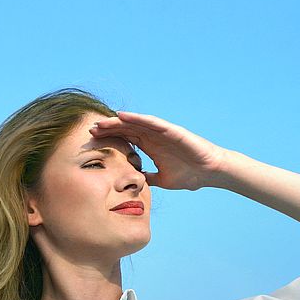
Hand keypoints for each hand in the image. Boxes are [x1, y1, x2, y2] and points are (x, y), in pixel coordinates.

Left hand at [89, 111, 228, 190]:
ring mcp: (162, 132)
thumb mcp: (162, 180)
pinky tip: (123, 116)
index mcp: (150, 146)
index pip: (125, 139)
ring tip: (102, 121)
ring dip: (118, 122)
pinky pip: (151, 122)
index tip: (92, 142)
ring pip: (136, 123)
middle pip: (126, 129)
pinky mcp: (171, 130)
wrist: (209, 172)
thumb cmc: (190, 175)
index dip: (109, 139)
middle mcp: (153, 136)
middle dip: (109, 129)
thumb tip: (136, 183)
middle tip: (90, 130)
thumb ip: (149, 178)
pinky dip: (137, 118)